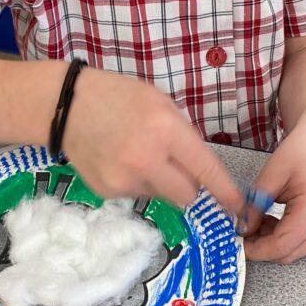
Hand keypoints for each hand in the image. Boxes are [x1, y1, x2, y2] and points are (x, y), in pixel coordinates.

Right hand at [62, 68, 244, 214]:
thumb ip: (182, 136)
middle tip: (174, 165)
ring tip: (136, 154)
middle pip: (187, 195)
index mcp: (166, 130)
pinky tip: (118, 160)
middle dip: (189, 185)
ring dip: (159, 182)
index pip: (206, 171)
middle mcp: (147, 160)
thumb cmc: (118, 96)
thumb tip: (200, 172)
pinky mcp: (107, 191)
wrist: (65, 105)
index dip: (226, 193)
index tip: (239, 208)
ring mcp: (124, 179)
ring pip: (161, 196)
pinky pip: (136, 195)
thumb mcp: (160, 103)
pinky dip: (135, 182)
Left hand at [243, 121, 305, 263]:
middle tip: (243, 231)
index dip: (256, 249)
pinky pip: (303, 243)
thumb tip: (242, 230)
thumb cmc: (300, 151)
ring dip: (273, 243)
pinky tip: (272, 221)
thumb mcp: (270, 176)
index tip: (237, 243)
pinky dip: (284, 238)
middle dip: (262, 247)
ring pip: (295, 252)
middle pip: (289, 253)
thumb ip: (254, 207)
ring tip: (258, 221)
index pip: (282, 245)